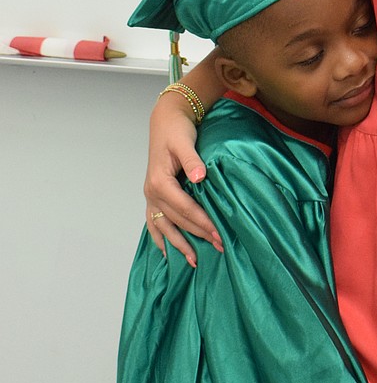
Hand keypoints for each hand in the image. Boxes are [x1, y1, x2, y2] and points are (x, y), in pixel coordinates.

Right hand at [144, 89, 221, 264]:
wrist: (166, 121)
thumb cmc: (177, 130)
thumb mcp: (185, 141)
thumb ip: (192, 159)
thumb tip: (199, 177)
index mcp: (159, 182)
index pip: (184, 208)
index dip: (202, 222)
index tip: (219, 234)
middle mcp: (152, 192)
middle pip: (177, 220)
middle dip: (198, 235)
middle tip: (219, 246)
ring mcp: (150, 196)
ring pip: (164, 226)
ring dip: (179, 244)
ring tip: (194, 261)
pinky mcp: (154, 196)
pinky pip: (153, 222)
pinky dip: (160, 238)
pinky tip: (167, 252)